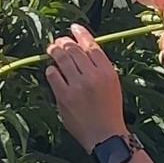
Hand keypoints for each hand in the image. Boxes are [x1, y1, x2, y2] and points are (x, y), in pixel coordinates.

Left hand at [45, 24, 126, 151]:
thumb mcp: (112, 84)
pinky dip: (51, 70)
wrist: (104, 135)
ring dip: (54, 51)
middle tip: (58, 41)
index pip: (92, 45)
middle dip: (64, 42)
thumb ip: (99, 67)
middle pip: (74, 49)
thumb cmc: (109, 109)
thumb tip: (82, 48)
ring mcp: (77, 86)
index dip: (81, 34)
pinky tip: (53, 71)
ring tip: (51, 49)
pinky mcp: (64, 96)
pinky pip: (53, 75)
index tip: (74, 27)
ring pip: (62, 58)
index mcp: (108, 71)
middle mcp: (93, 76)